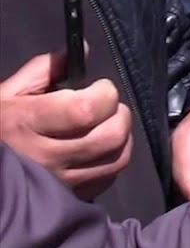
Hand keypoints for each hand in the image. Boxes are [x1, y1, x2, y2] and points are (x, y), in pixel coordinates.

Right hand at [0, 51, 132, 199]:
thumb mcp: (6, 94)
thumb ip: (44, 70)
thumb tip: (81, 51)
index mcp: (26, 123)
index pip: (88, 109)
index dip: (104, 94)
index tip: (99, 88)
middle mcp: (46, 156)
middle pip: (111, 135)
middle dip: (118, 114)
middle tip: (106, 107)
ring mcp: (60, 182)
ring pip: (117, 158)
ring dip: (121, 137)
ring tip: (105, 126)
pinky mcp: (69, 197)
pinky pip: (109, 178)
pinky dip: (112, 160)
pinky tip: (98, 150)